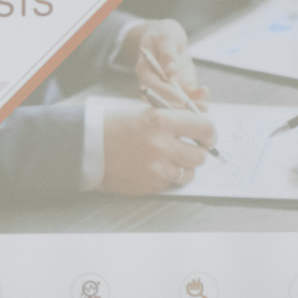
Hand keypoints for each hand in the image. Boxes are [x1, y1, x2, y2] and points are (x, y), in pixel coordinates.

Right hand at [100, 102, 215, 193]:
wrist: (86, 148)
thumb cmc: (114, 127)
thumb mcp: (145, 112)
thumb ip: (174, 117)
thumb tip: (202, 121)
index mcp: (161, 121)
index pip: (204, 128)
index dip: (210, 134)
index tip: (208, 137)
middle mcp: (162, 145)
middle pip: (200, 155)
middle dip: (197, 153)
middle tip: (189, 151)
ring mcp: (156, 168)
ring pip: (188, 173)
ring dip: (183, 168)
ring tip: (168, 161)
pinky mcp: (150, 185)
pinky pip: (170, 183)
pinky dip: (166, 177)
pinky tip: (152, 169)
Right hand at [124, 18, 207, 107]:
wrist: (166, 36)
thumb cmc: (162, 34)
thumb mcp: (165, 38)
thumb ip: (167, 54)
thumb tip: (171, 70)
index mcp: (144, 70)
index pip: (152, 85)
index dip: (165, 92)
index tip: (180, 98)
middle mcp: (153, 82)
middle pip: (163, 98)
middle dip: (180, 107)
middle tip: (197, 109)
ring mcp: (166, 86)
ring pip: (175, 101)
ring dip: (190, 106)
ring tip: (204, 107)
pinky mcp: (178, 87)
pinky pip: (186, 95)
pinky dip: (196, 97)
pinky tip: (204, 93)